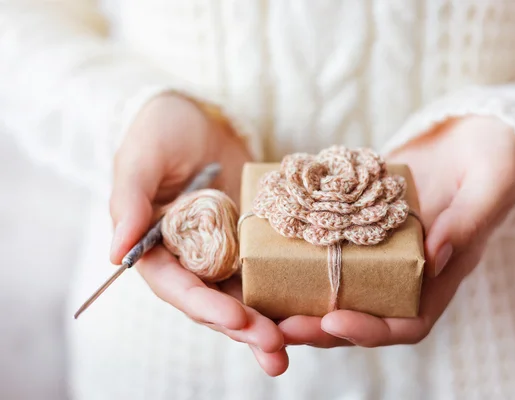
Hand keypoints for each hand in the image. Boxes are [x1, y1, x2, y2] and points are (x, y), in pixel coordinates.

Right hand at [109, 94, 287, 374]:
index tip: (236, 318)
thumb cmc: (161, 131)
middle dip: (244, 328)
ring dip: (269, 323)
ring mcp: (227, 253)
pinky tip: (313, 309)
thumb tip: (115, 252)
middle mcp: (193, 259)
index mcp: (158, 250)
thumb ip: (128, 201)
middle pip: (216, 303)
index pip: (178, 288)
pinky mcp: (255, 242)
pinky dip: (289, 291)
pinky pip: (272, 270)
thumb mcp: (140, 158)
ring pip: (247, 297)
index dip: (204, 306)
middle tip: (275, 349)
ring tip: (296, 343)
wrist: (202, 115)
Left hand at [279, 116, 514, 346]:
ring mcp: (379, 251)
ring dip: (301, 301)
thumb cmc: (494, 160)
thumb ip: (466, 223)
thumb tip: (434, 260)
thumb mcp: (490, 187)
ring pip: (338, 290)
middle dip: (321, 327)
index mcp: (441, 277)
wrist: (470, 136)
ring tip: (263, 304)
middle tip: (281, 327)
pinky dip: (299, 256)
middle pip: (362, 316)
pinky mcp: (359, 226)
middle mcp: (406, 272)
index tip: (334, 321)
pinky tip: (268, 252)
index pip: (407, 322)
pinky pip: (327, 249)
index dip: (370, 330)